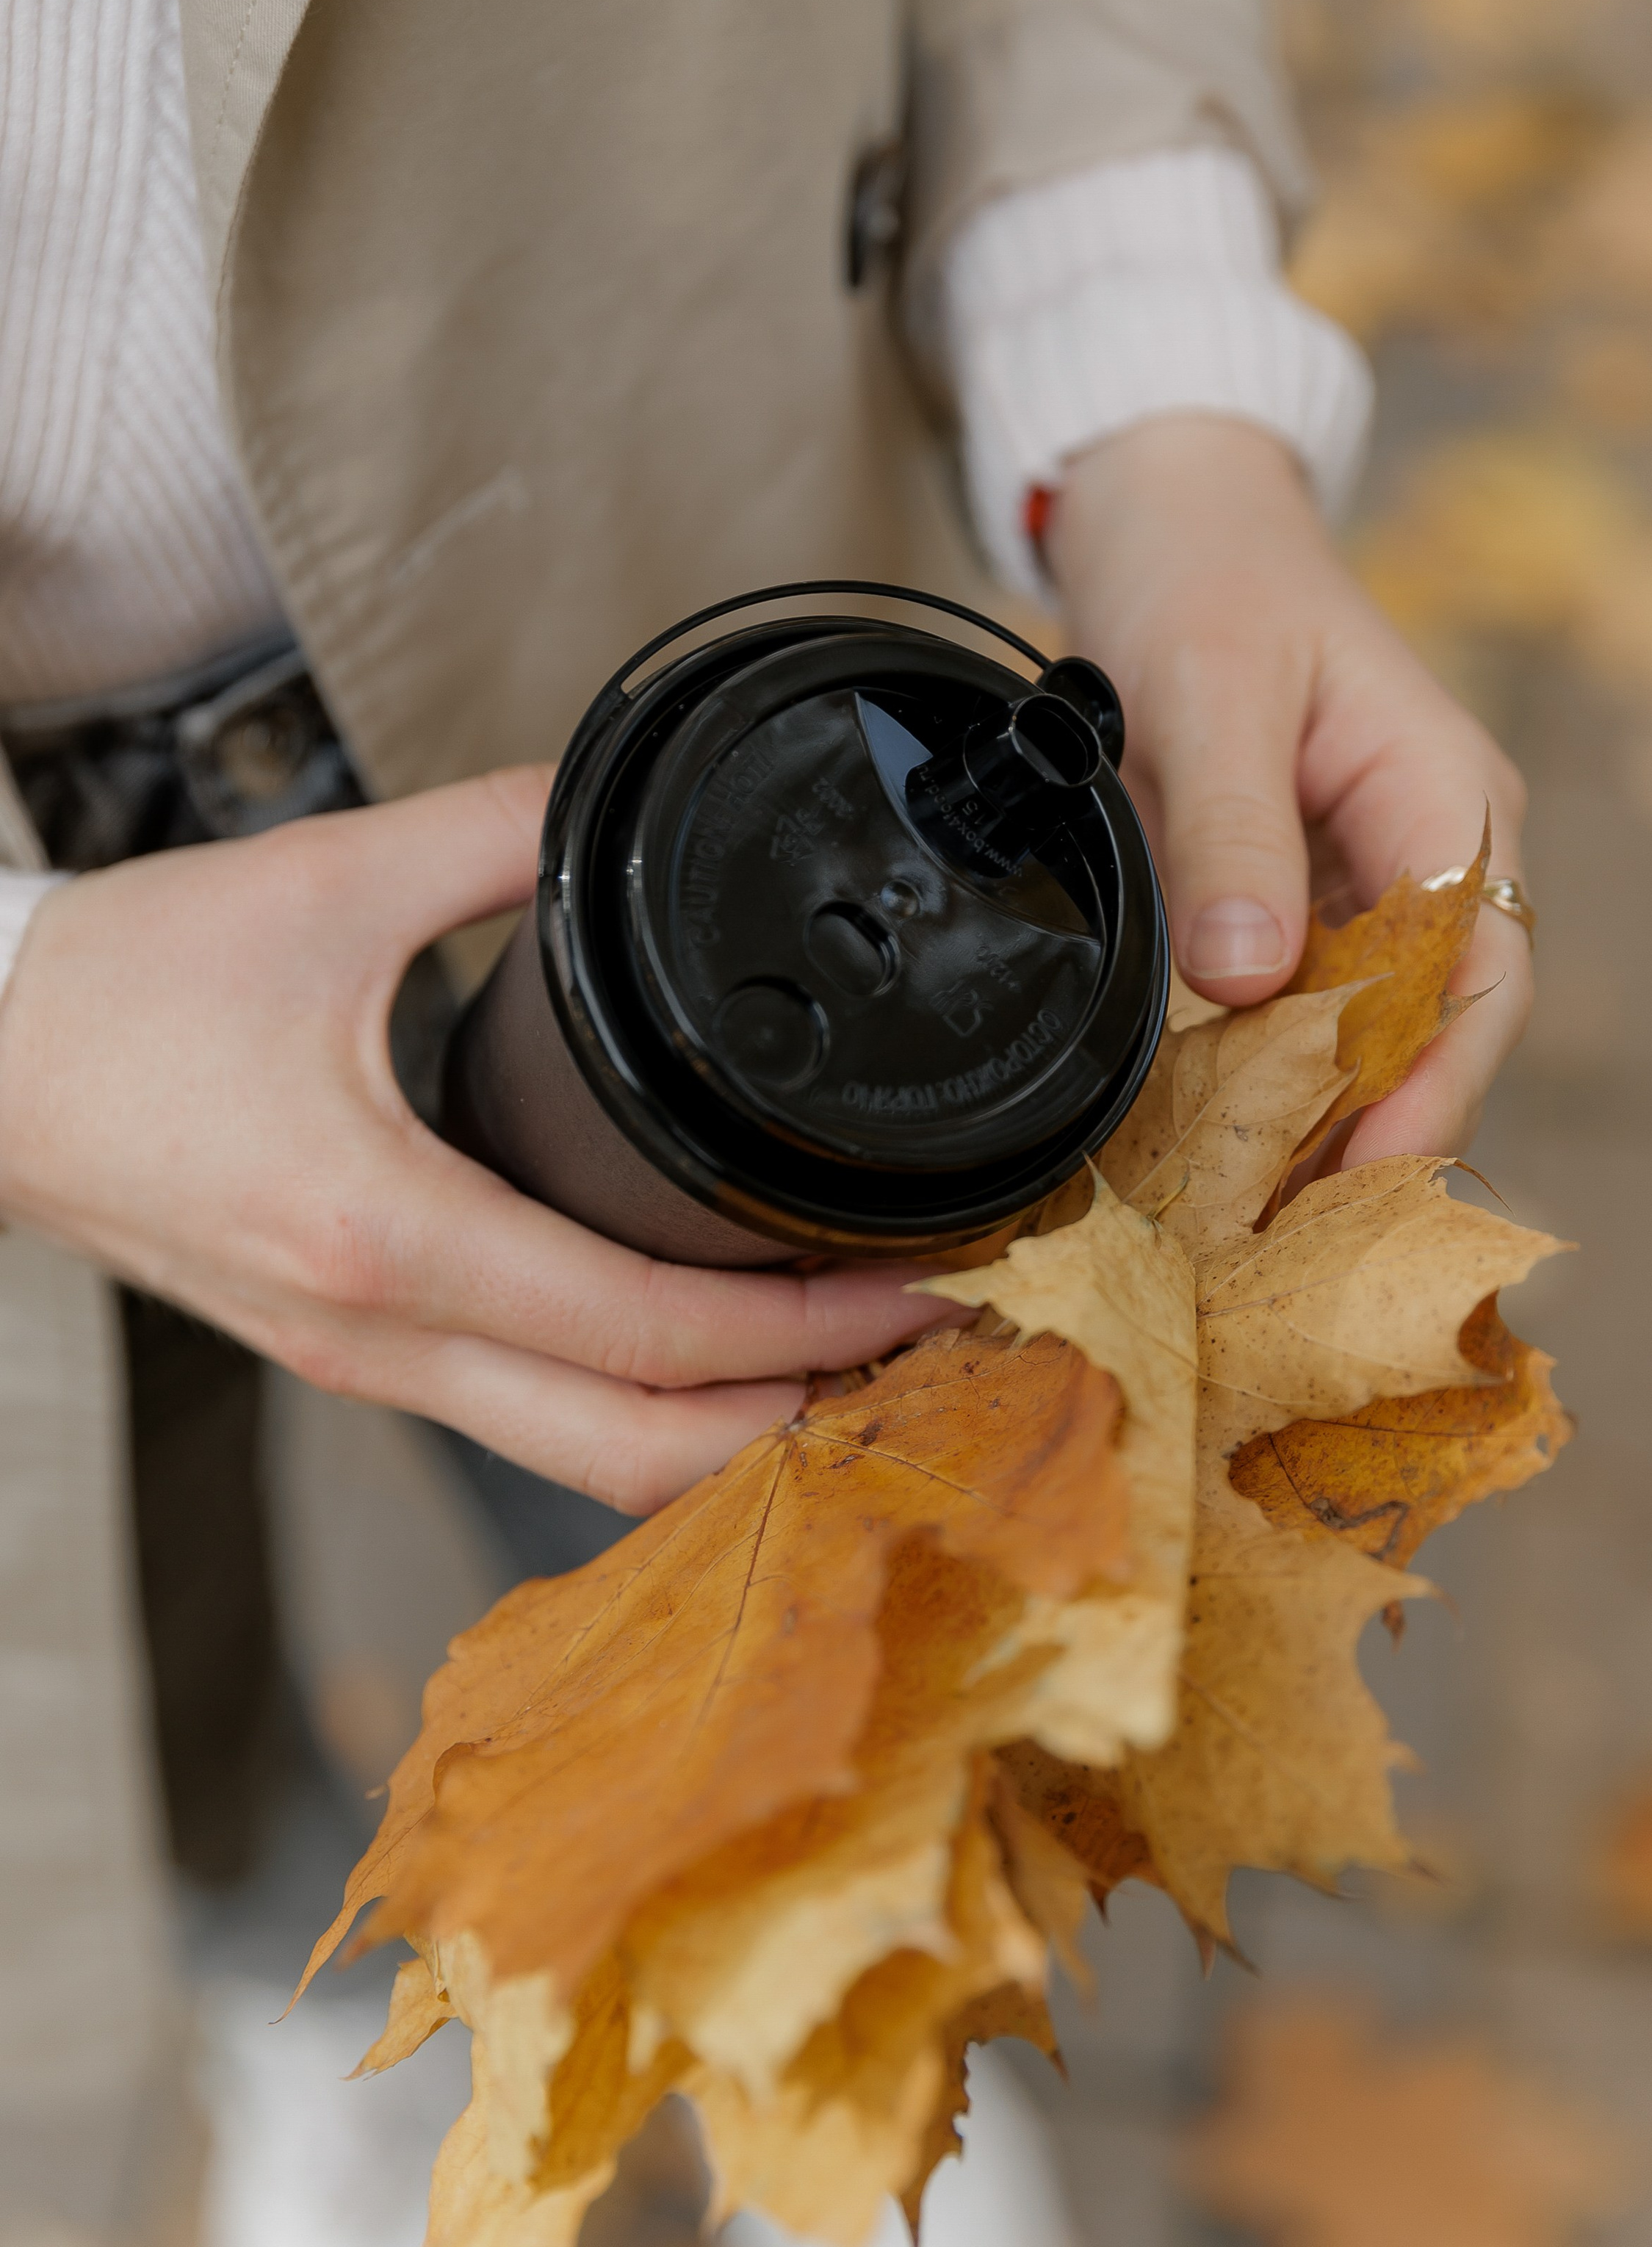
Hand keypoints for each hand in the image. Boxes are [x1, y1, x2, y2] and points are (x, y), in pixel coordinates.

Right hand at [0, 770, 948, 1512]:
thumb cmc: (123, 995)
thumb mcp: (328, 883)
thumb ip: (499, 828)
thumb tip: (621, 784)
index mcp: (387, 1233)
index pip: (649, 1333)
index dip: (812, 1326)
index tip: (926, 1291)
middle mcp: (383, 1335)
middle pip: (637, 1456)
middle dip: (806, 1418)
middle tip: (933, 1351)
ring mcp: (366, 1365)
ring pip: (583, 1462)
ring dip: (730, 1428)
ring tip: (850, 1347)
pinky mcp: (353, 1353)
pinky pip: (528, 1423)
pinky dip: (641, 1409)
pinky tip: (711, 1345)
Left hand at [1053, 416, 1530, 1164]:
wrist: (1162, 517)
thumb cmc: (1207, 576)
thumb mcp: (1213, 691)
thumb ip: (1234, 833)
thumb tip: (1249, 980)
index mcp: (1449, 798)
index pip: (1476, 976)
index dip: (1428, 1085)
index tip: (1359, 1171)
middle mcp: (1426, 851)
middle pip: (1433, 1027)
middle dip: (1368, 1130)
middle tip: (1282, 1235)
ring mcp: (1363, 879)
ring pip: (1363, 1030)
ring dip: (1310, 1116)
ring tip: (1236, 1214)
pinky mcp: (1295, 896)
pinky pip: (1296, 1004)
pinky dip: (1256, 1073)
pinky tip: (1197, 1137)